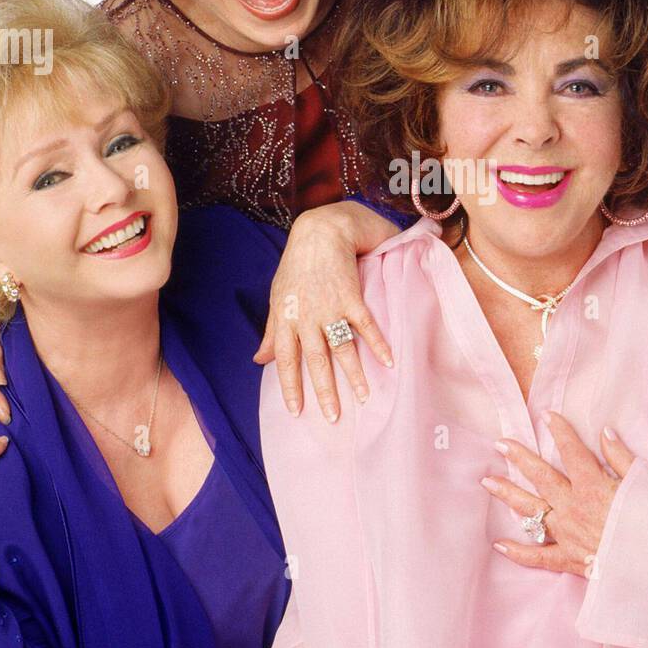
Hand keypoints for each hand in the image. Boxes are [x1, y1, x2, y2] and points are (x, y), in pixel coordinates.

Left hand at [252, 202, 394, 422]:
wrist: (321, 230)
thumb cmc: (297, 264)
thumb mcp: (278, 298)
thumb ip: (271, 330)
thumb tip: (258, 358)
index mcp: (286, 319)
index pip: (285, 360)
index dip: (290, 386)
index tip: (297, 412)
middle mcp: (306, 317)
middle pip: (315, 361)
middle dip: (324, 391)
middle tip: (333, 418)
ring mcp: (330, 307)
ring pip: (341, 348)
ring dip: (353, 375)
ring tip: (364, 398)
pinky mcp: (352, 296)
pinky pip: (366, 325)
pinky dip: (378, 343)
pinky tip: (388, 362)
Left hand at [481, 411, 635, 576]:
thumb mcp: (647, 484)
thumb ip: (622, 458)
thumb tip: (604, 433)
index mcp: (594, 487)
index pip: (572, 452)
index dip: (560, 432)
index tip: (546, 415)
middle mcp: (574, 508)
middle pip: (541, 477)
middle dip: (519, 458)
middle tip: (500, 444)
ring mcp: (568, 535)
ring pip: (532, 511)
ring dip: (509, 495)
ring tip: (488, 482)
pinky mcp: (570, 561)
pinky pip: (539, 557)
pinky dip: (518, 552)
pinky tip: (499, 544)